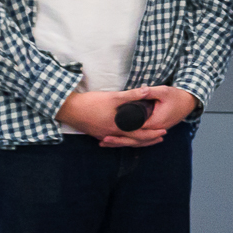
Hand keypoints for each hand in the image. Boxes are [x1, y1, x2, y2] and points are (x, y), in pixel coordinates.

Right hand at [57, 87, 172, 147]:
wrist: (68, 109)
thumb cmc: (90, 102)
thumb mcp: (113, 97)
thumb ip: (132, 95)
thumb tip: (148, 90)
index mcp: (118, 127)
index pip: (140, 134)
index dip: (153, 133)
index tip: (164, 132)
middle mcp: (112, 134)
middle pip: (134, 141)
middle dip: (148, 140)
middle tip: (160, 138)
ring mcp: (103, 136)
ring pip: (124, 141)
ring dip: (136, 140)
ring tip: (146, 139)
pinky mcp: (97, 134)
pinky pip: (114, 140)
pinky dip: (123, 140)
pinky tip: (124, 138)